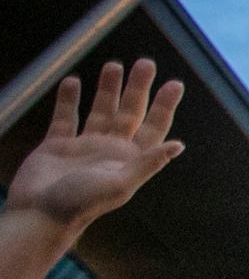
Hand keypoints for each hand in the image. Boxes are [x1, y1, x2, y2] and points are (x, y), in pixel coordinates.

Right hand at [6, 61, 185, 233]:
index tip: (175, 83)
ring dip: (107, 89)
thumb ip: (148, 163)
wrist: (39, 215)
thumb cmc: (81, 204)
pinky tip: (73, 82)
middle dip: (138, 88)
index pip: (153, 128)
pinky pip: (65, 118)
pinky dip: (69, 100)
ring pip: (99, 111)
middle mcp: (110, 151)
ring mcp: (84, 148)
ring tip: (114, 64)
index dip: (164, 106)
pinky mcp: (57, 146)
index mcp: (129, 161)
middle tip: (146, 62)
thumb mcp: (120, 184)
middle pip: (129, 113)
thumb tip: (178, 145)